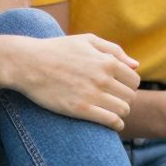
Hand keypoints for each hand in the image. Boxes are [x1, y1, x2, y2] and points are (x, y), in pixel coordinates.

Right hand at [12, 34, 140, 128]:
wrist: (28, 64)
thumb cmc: (57, 50)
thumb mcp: (87, 41)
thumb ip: (114, 51)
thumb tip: (136, 65)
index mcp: (107, 61)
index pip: (134, 80)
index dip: (129, 85)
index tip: (120, 88)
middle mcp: (103, 78)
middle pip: (130, 96)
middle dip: (125, 99)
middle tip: (115, 100)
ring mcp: (92, 95)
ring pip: (123, 110)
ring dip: (121, 112)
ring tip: (112, 111)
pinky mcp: (81, 110)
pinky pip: (110, 121)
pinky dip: (116, 124)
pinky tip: (113, 124)